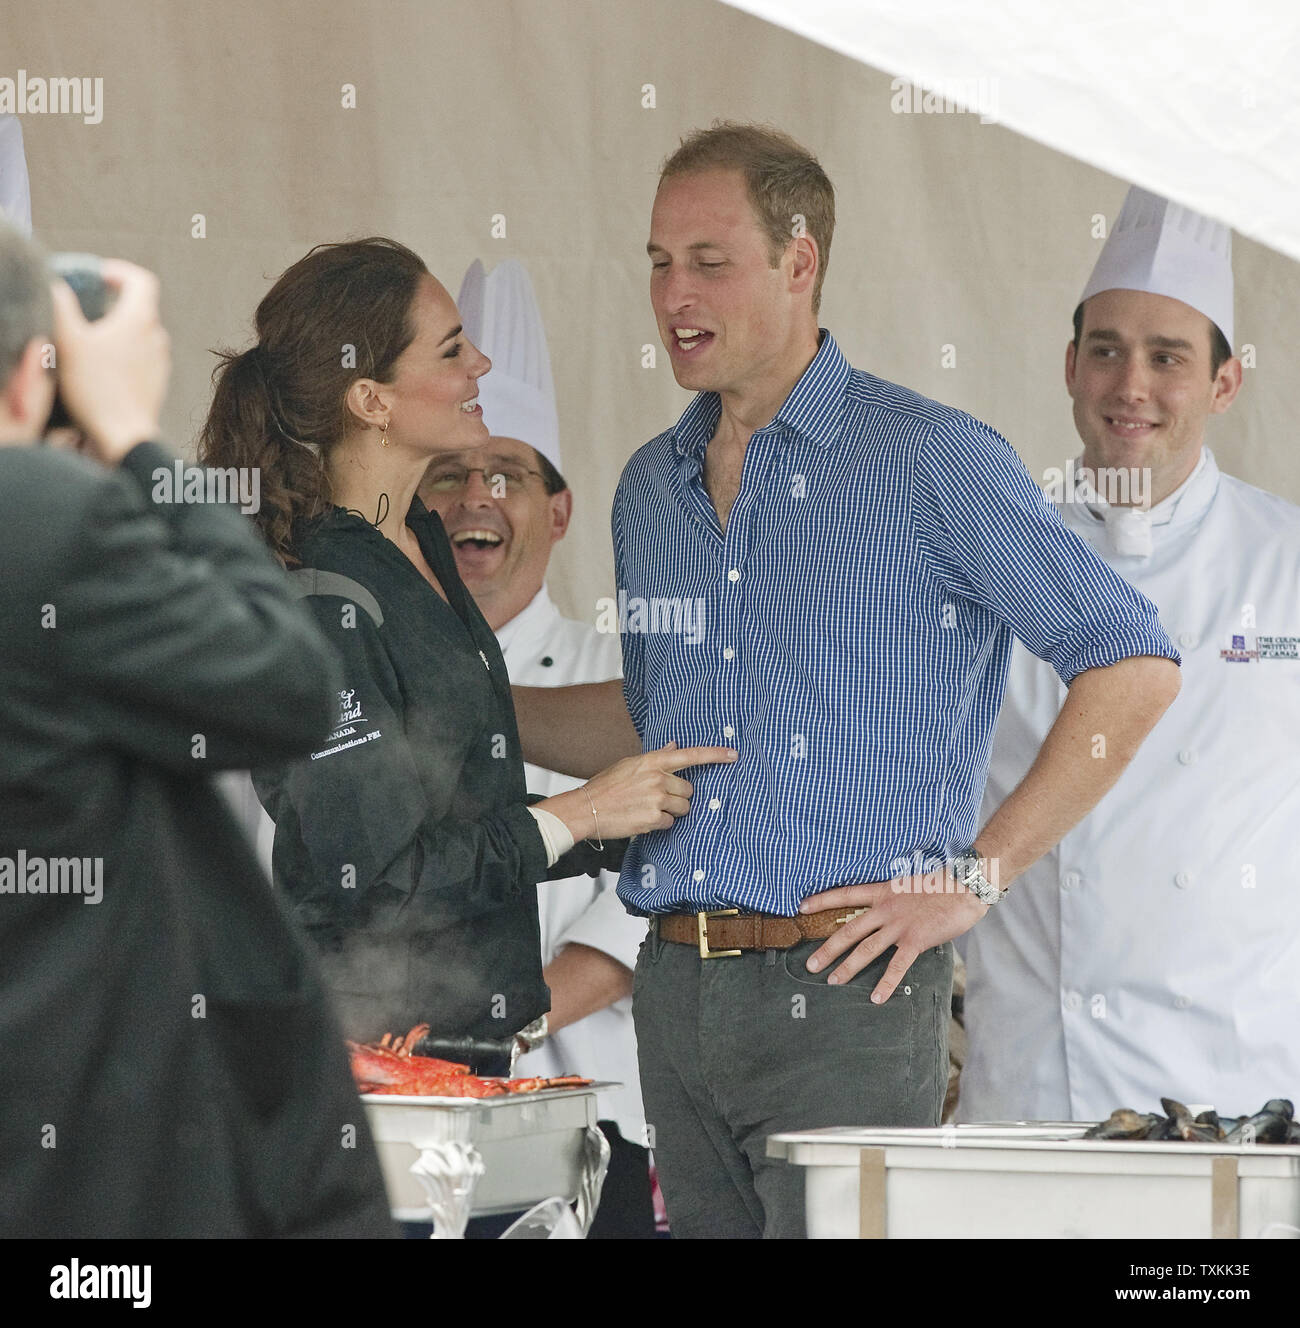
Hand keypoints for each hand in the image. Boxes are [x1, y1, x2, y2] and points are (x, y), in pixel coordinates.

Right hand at [49, 258, 169, 463]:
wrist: (123, 436)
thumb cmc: (96, 389)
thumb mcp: (69, 341)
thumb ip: (60, 306)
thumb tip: (56, 285)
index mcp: (140, 320)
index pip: (141, 281)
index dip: (119, 272)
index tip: (98, 276)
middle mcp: (156, 338)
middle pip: (140, 307)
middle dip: (113, 302)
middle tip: (86, 307)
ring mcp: (160, 362)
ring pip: (141, 334)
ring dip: (118, 329)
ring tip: (91, 339)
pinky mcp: (156, 383)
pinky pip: (141, 358)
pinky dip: (124, 353)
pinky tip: (102, 366)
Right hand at [541, 740, 736, 840]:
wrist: (586, 808)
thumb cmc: (606, 786)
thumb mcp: (629, 764)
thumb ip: (656, 757)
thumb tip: (674, 745)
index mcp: (652, 761)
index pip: (690, 755)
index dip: (715, 755)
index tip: (734, 754)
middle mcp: (657, 778)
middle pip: (688, 790)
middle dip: (677, 797)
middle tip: (655, 798)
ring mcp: (657, 798)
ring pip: (683, 808)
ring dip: (670, 812)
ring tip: (647, 809)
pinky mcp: (654, 818)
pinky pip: (670, 823)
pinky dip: (660, 824)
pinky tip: (642, 819)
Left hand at [799, 874, 987, 1002]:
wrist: (964, 885)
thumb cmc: (940, 885)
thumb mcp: (908, 884)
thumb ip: (893, 900)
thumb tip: (883, 913)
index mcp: (882, 892)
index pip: (845, 894)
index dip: (822, 900)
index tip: (801, 907)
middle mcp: (886, 908)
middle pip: (849, 930)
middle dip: (828, 948)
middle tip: (810, 964)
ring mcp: (900, 925)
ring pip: (867, 949)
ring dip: (848, 967)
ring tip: (832, 981)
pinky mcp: (916, 940)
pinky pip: (897, 966)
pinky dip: (886, 983)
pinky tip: (876, 997)